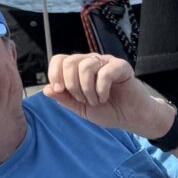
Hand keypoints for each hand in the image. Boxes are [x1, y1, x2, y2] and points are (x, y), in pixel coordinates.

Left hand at [44, 52, 172, 140]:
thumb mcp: (80, 108)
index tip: (58, 90)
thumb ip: (64, 98)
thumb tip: (46, 89)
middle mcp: (91, 62)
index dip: (54, 74)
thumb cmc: (107, 110)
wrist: (131, 118)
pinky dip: (101, 89)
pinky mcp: (121, 66)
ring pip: (86, 65)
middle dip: (71, 84)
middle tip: (82, 99)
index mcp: (79, 69)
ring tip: (94, 100)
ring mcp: (106, 62)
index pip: (59, 60)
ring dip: (87, 89)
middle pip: (70, 61)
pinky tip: (104, 97)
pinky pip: (105, 72)